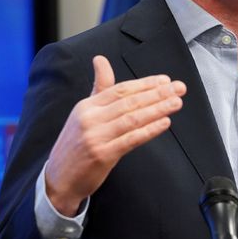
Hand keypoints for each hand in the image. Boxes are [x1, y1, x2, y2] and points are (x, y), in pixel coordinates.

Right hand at [44, 55, 185, 215]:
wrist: (59, 179)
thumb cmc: (76, 144)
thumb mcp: (84, 113)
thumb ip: (99, 88)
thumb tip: (100, 59)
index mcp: (87, 106)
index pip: (120, 89)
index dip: (145, 84)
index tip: (165, 80)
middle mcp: (90, 118)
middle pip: (130, 102)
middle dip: (158, 93)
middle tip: (179, 88)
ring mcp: (95, 137)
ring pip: (133, 119)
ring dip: (158, 109)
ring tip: (176, 102)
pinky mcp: (102, 155)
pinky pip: (131, 139)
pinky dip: (150, 130)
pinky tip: (164, 123)